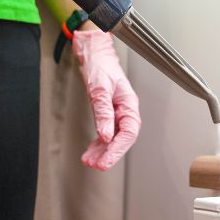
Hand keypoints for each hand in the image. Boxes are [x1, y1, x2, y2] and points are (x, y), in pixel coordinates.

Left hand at [72, 28, 140, 170]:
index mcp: (129, 104)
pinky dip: (98, 144)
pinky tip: (91, 151)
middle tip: (97, 165)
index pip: (129, 131)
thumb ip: (103, 111)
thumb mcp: (100, 87)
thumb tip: (105, 134)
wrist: (94, 54)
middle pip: (122, 138)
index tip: (106, 160)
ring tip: (89, 161)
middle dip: (110, 153)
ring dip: (102, 151)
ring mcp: (116, 113)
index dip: (118, 148)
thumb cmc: (101, 65)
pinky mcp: (107, 113)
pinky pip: (105, 133)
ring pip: (113, 138)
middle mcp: (125, 110)